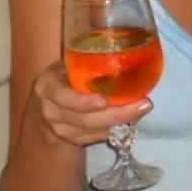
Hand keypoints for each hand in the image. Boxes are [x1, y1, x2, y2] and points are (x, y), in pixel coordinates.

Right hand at [32, 62, 151, 145]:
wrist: (48, 104)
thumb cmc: (64, 76)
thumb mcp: (67, 65)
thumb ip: (86, 61)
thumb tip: (127, 49)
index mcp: (47, 86)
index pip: (63, 97)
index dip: (83, 102)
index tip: (105, 100)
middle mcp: (50, 110)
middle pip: (85, 119)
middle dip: (117, 114)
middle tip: (144, 105)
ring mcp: (59, 129)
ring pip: (94, 131)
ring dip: (121, 122)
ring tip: (142, 110)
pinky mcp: (72, 140)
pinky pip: (96, 137)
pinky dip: (115, 129)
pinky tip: (132, 120)